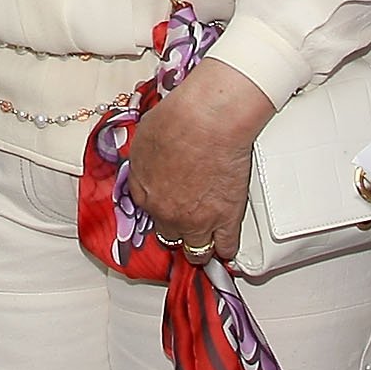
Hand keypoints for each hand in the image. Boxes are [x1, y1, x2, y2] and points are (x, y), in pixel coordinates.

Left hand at [125, 58, 272, 263]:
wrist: (207, 119)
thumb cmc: (177, 119)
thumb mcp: (144, 136)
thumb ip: (145, 158)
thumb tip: (151, 160)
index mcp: (144, 190)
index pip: (146, 209)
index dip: (158, 205)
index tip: (166, 203)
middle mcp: (167, 212)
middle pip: (168, 233)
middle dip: (176, 227)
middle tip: (186, 218)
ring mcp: (197, 220)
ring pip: (195, 251)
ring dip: (199, 245)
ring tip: (205, 240)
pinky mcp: (226, 219)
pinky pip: (226, 248)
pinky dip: (226, 249)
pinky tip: (226, 245)